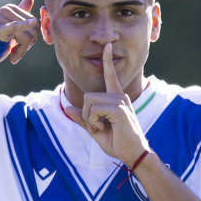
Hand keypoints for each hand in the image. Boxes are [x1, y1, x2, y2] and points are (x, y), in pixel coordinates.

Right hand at [0, 0, 39, 64]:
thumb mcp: (12, 25)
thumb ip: (21, 13)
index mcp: (11, 8)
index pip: (35, 23)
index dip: (32, 38)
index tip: (22, 47)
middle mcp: (7, 10)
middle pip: (32, 29)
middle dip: (27, 45)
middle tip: (16, 54)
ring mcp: (2, 17)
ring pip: (26, 35)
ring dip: (21, 51)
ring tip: (13, 57)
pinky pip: (15, 26)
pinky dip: (24, 25)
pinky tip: (32, 23)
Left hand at [61, 43, 148, 164]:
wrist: (133, 154)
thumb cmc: (118, 142)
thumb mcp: (96, 129)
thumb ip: (83, 118)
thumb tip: (67, 108)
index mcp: (116, 98)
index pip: (110, 75)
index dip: (107, 60)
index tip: (107, 46)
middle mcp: (119, 96)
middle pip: (88, 95)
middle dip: (86, 114)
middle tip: (97, 127)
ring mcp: (120, 101)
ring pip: (90, 101)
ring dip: (90, 119)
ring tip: (101, 128)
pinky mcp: (119, 109)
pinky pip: (95, 109)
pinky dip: (94, 121)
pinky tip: (104, 128)